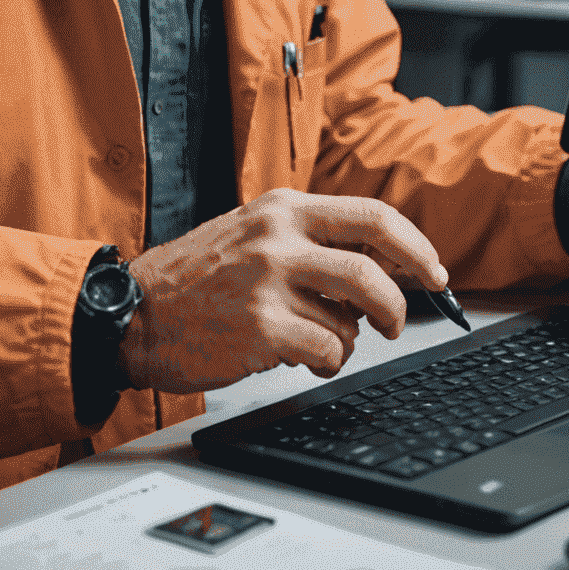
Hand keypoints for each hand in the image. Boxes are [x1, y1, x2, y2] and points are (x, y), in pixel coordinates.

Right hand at [120, 189, 446, 392]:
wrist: (134, 312)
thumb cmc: (197, 279)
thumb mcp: (254, 234)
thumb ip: (311, 239)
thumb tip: (385, 264)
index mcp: (283, 207)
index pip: (373, 216)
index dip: (415, 247)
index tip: (435, 273)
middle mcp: (278, 237)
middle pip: (373, 266)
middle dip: (398, 302)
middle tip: (395, 322)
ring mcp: (269, 282)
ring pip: (351, 317)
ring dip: (348, 339)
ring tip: (318, 339)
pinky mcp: (261, 328)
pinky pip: (326, 351)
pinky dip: (325, 361)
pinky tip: (296, 355)